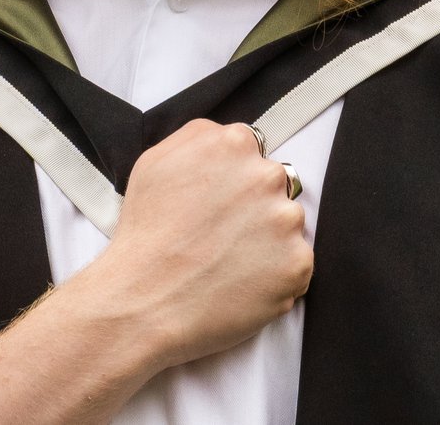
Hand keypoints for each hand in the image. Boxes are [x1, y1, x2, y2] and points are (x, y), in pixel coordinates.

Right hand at [81, 117, 313, 368]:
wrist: (142, 302)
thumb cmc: (144, 234)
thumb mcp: (156, 161)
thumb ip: (200, 136)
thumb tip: (230, 138)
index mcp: (235, 144)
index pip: (251, 153)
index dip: (234, 181)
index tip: (218, 204)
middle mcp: (267, 176)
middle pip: (275, 186)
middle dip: (254, 208)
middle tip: (220, 237)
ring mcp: (286, 220)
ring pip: (287, 226)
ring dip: (268, 241)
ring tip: (227, 264)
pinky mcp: (298, 263)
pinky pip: (296, 265)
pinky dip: (275, 277)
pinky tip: (241, 285)